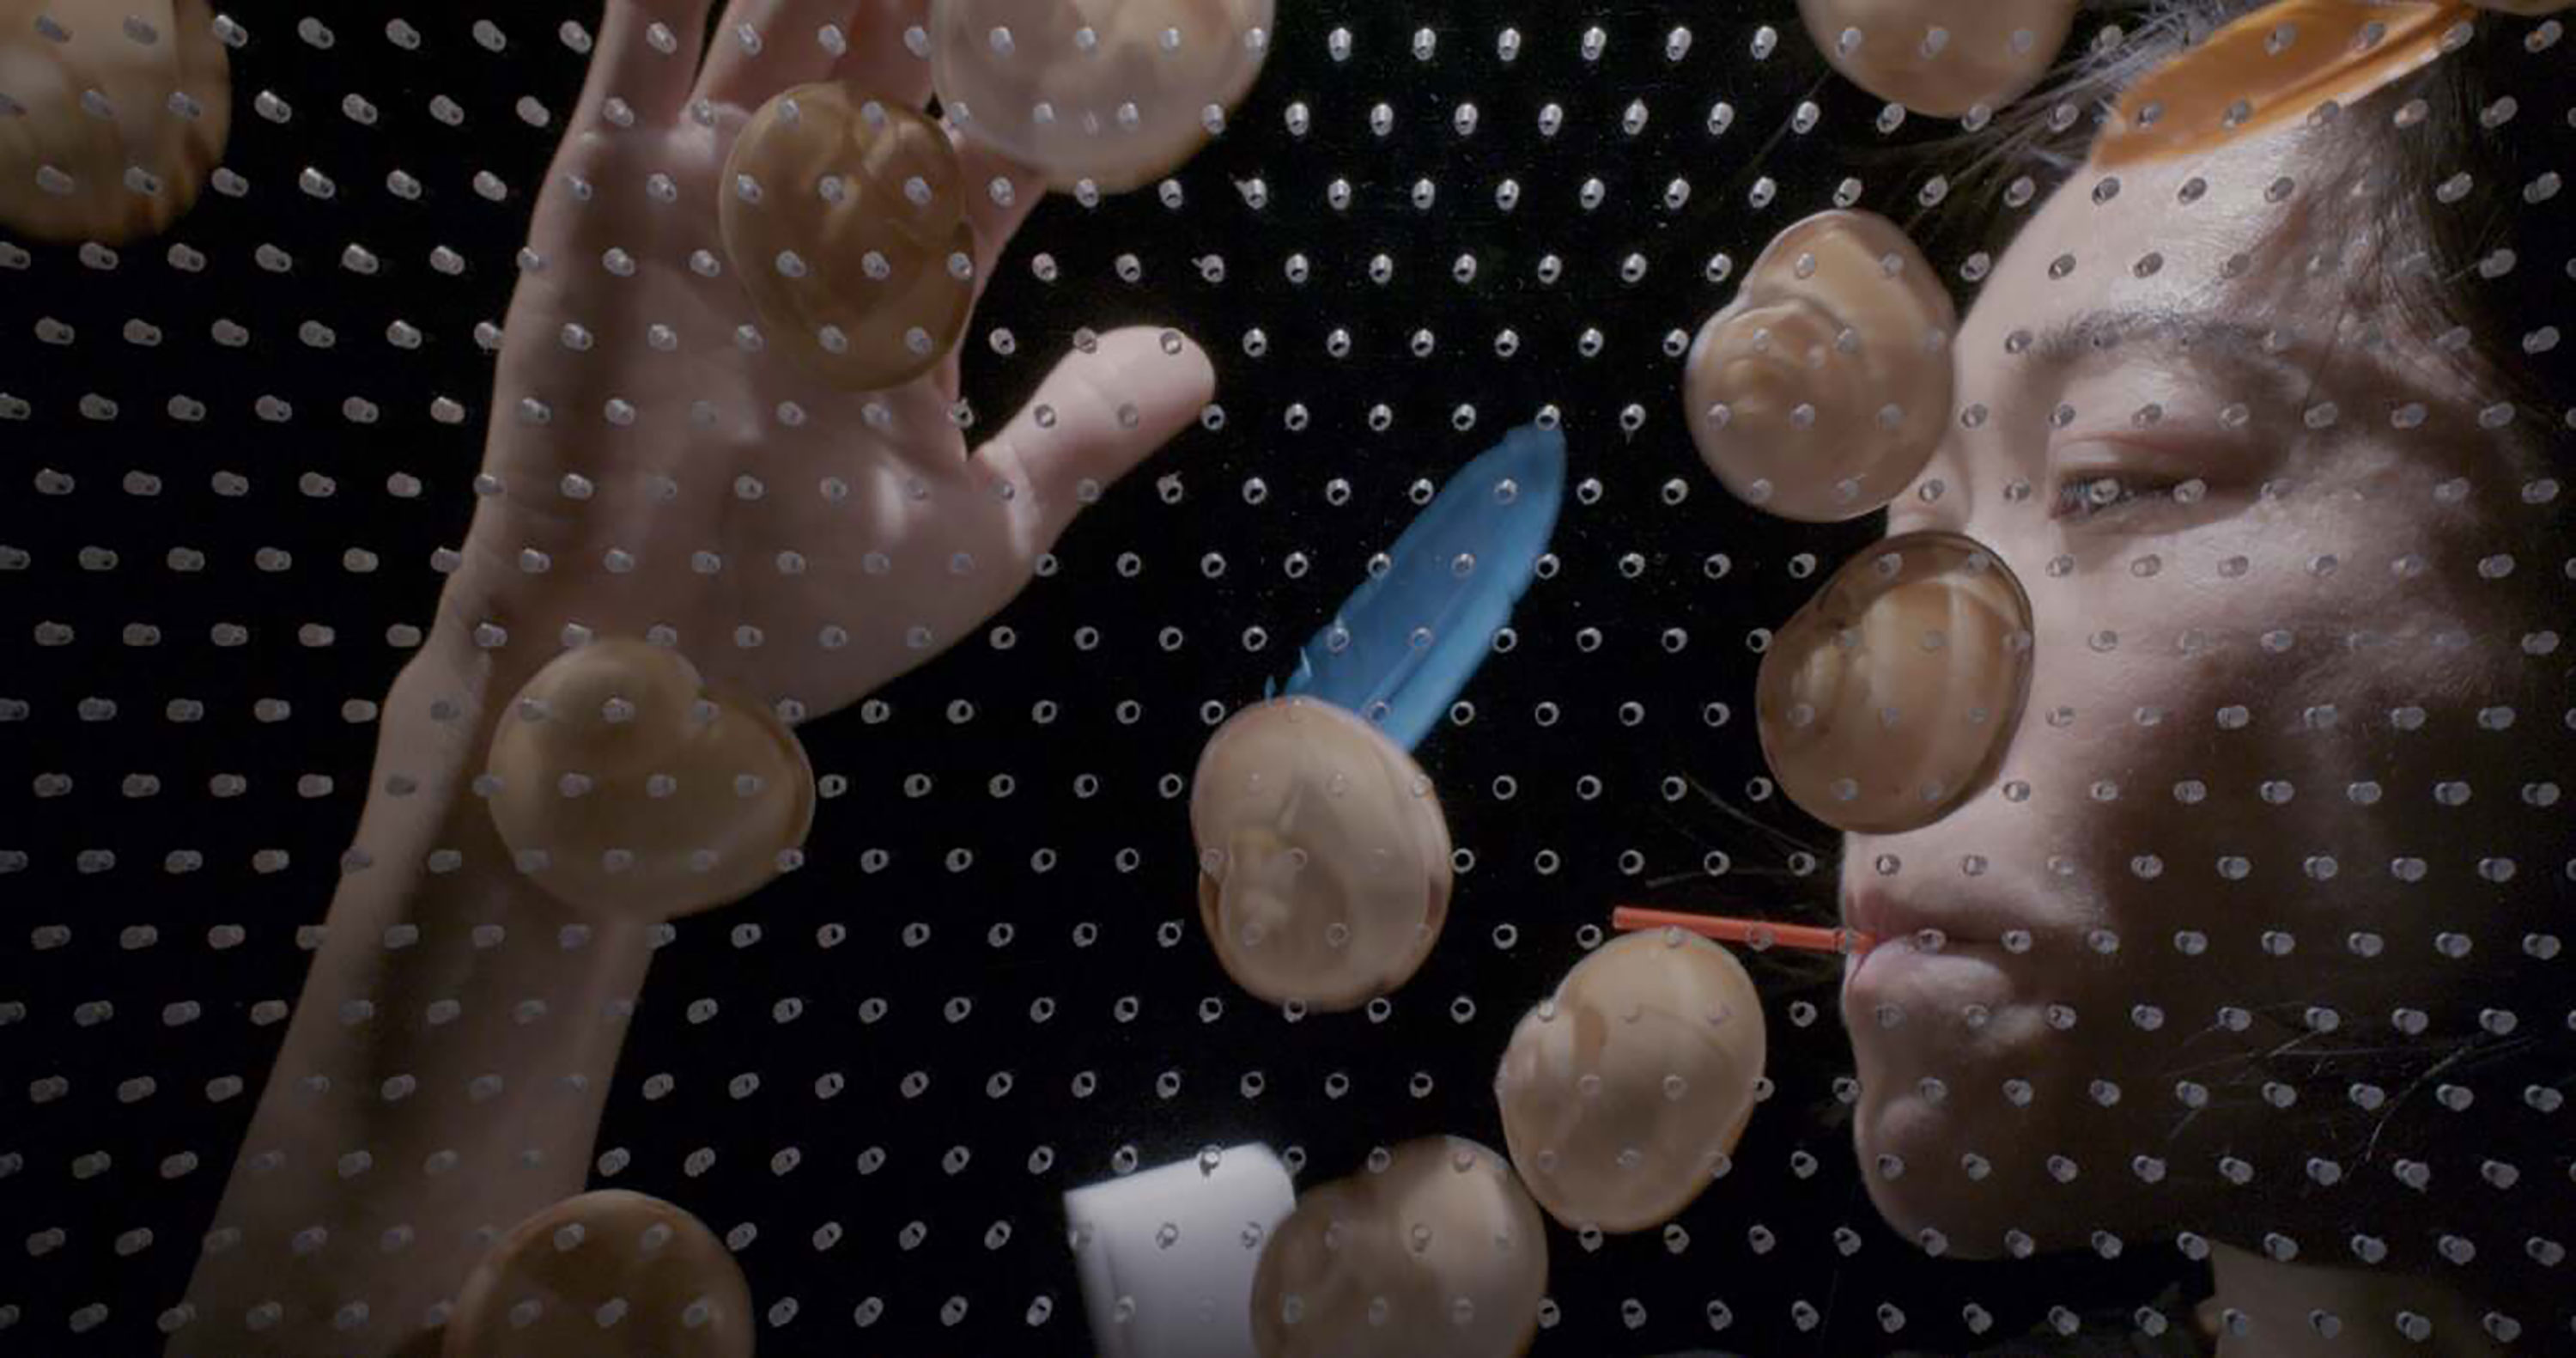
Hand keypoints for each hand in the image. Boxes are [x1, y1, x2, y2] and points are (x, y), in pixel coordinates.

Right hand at [443, 0, 1216, 716]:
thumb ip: (1080, 432)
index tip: (1138, 30)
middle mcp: (811, 222)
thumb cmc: (807, 614)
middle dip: (964, 4)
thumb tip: (1200, 363)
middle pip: (897, 54)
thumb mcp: (979, 527)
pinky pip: (643, 46)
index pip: (1001, 144)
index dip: (1065, 82)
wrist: (641, 665)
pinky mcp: (609, 191)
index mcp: (901, 286)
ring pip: (789, 21)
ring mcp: (710, 196)